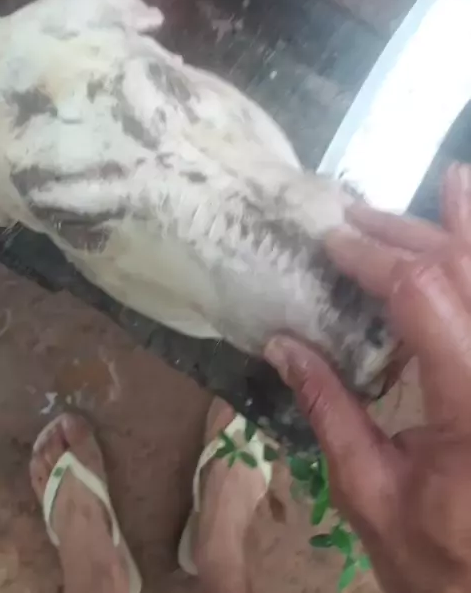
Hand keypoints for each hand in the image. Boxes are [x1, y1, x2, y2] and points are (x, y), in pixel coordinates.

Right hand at [265, 163, 470, 592]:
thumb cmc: (438, 560)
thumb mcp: (371, 494)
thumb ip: (329, 410)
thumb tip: (283, 342)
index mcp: (470, 403)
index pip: (423, 296)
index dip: (376, 257)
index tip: (334, 239)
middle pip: (465, 273)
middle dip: (412, 234)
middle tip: (362, 213)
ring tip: (452, 180)